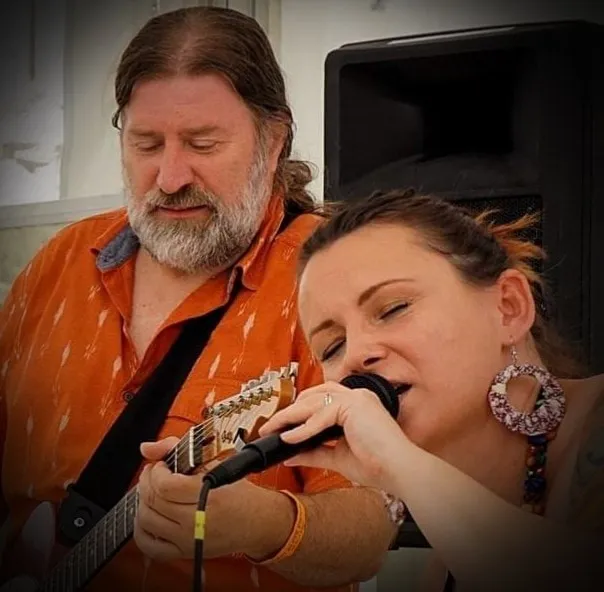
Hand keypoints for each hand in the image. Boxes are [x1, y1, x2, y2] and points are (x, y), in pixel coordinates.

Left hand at [133, 437, 271, 561]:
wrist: (257, 521)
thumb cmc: (239, 492)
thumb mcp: (215, 463)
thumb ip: (178, 449)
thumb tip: (147, 447)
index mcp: (209, 494)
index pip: (165, 485)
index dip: (156, 471)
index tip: (161, 464)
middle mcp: (197, 520)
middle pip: (153, 501)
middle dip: (147, 481)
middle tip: (154, 473)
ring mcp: (188, 539)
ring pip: (146, 522)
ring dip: (143, 502)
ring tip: (152, 491)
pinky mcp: (184, 552)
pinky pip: (149, 545)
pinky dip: (142, 529)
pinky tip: (150, 515)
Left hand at [259, 381, 408, 490]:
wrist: (399, 471)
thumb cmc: (377, 464)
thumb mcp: (338, 457)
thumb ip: (315, 452)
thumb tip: (290, 455)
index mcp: (356, 405)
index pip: (321, 399)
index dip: (299, 410)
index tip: (281, 425)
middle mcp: (356, 396)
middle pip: (313, 397)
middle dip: (289, 411)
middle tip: (269, 426)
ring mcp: (356, 398)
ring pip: (314, 402)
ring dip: (290, 416)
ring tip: (272, 429)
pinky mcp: (354, 405)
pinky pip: (321, 416)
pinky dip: (303, 429)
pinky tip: (289, 438)